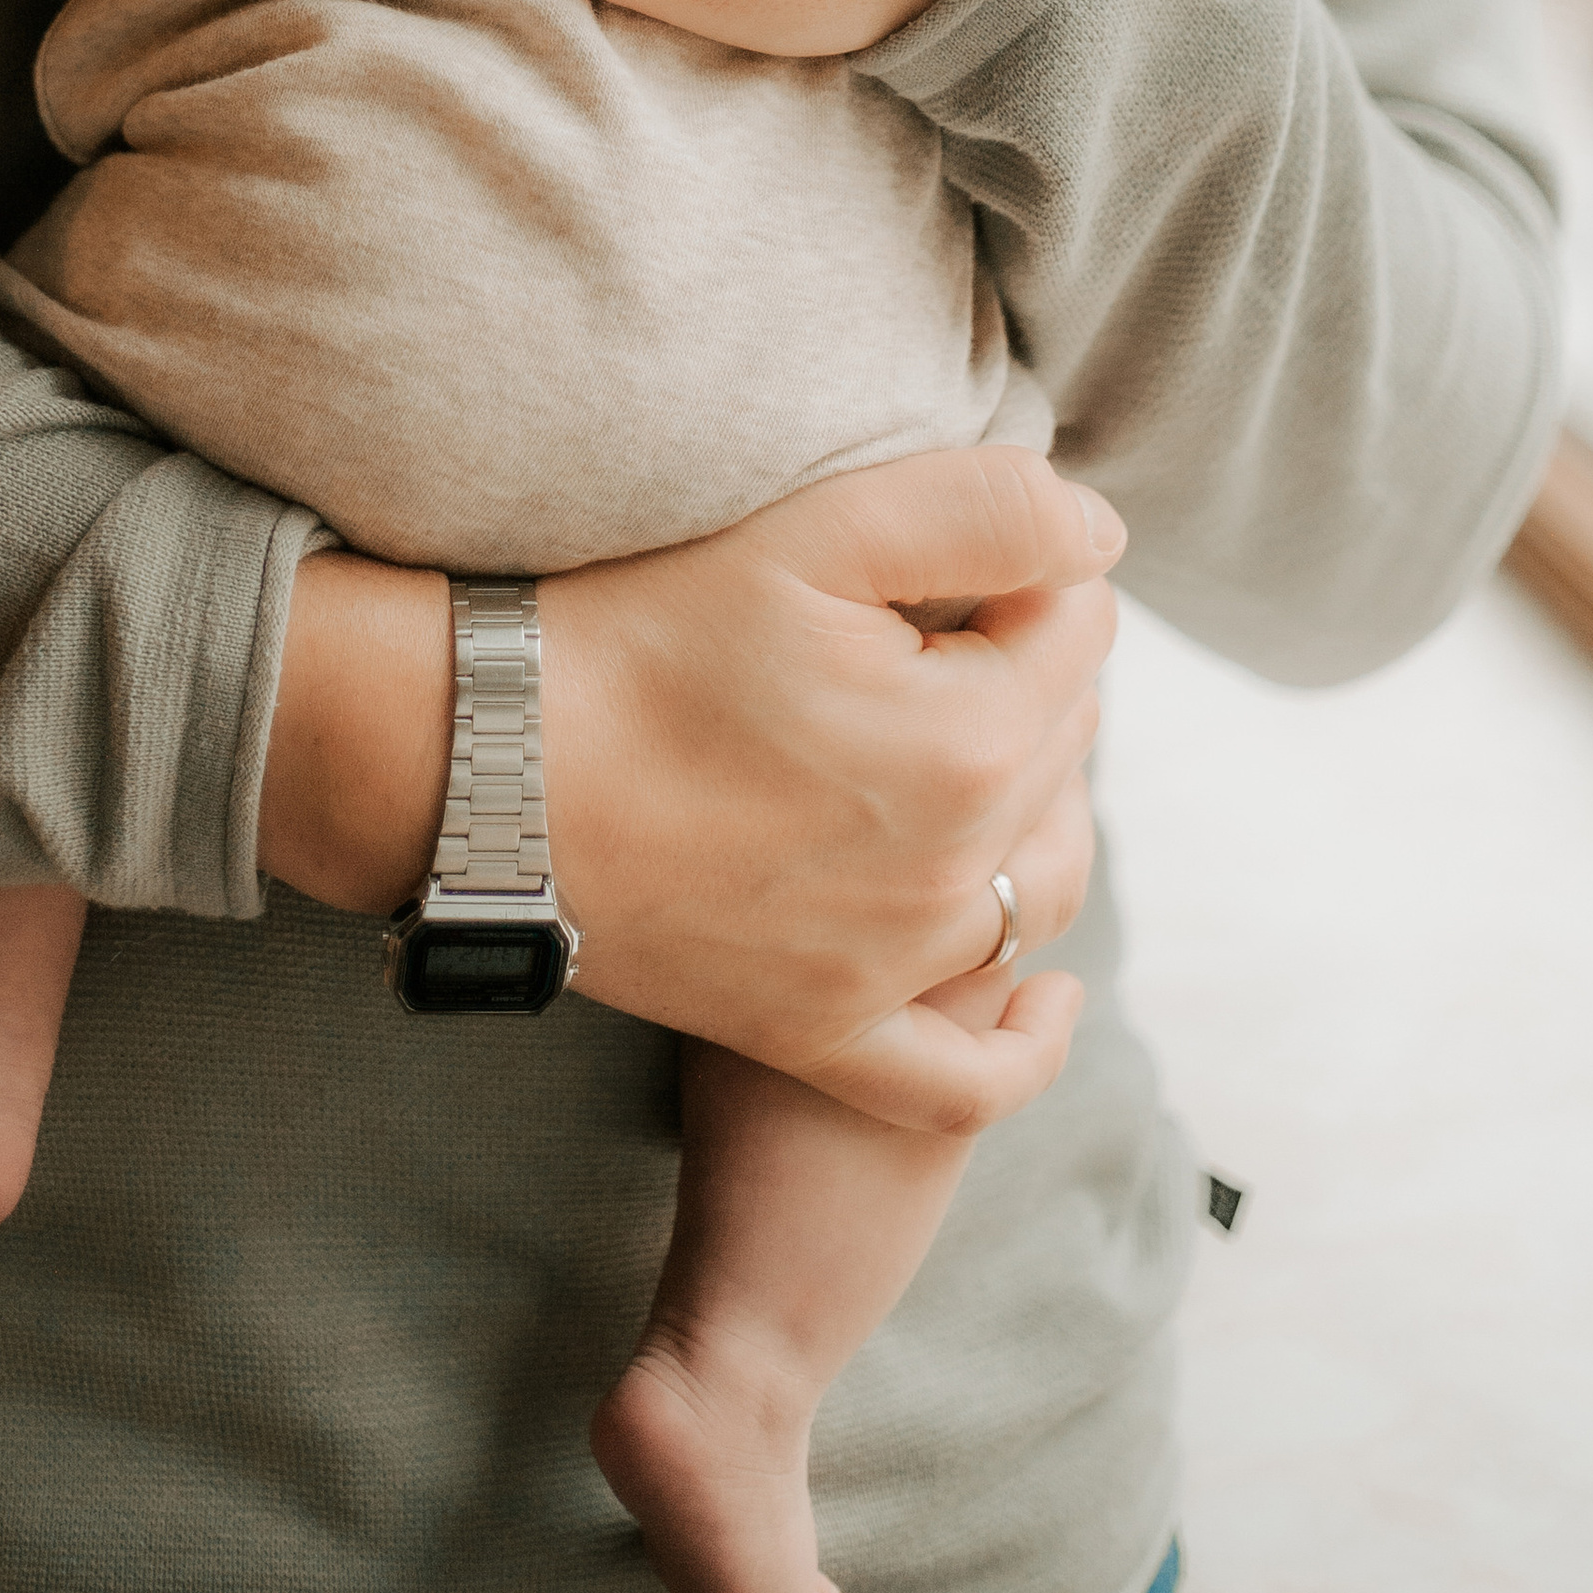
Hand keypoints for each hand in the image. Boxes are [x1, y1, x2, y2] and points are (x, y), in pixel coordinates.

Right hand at [260, 445, 1119, 1121]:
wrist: (489, 770)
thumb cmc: (644, 634)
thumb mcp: (817, 528)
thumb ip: (987, 510)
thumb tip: (1103, 538)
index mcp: (974, 746)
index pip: (1081, 632)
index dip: (1015, 574)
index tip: (923, 561)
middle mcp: (956, 880)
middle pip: (1066, 753)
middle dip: (1018, 674)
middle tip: (915, 626)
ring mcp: (892, 972)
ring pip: (1038, 891)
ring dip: (1031, 810)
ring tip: (959, 741)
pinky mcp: (823, 1035)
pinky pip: (964, 1081)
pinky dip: (1021, 1042)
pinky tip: (1043, 995)